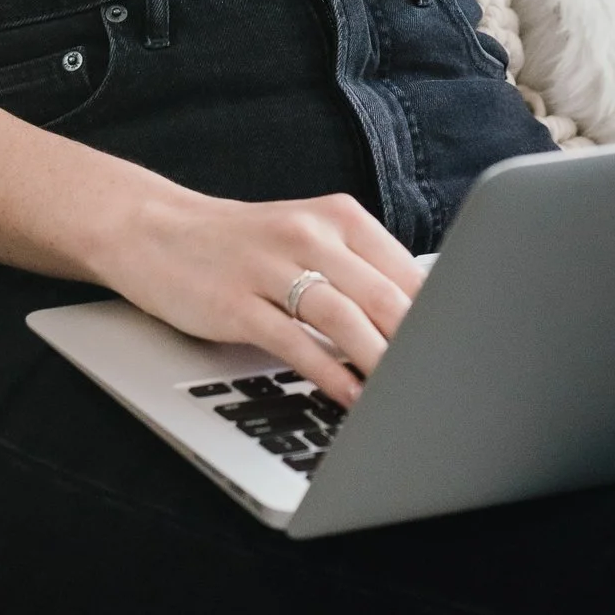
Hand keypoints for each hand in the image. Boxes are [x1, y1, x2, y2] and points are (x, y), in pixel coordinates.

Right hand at [101, 183, 426, 406]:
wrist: (153, 230)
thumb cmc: (241, 245)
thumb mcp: (307, 240)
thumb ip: (360, 271)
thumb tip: (422, 323)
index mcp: (339, 218)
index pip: (407, 272)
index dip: (439, 318)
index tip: (460, 353)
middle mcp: (310, 235)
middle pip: (384, 297)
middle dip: (418, 346)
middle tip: (442, 383)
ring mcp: (271, 268)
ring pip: (345, 320)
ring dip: (380, 364)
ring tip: (404, 397)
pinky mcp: (236, 302)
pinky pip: (295, 343)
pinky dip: (330, 373)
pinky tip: (350, 396)